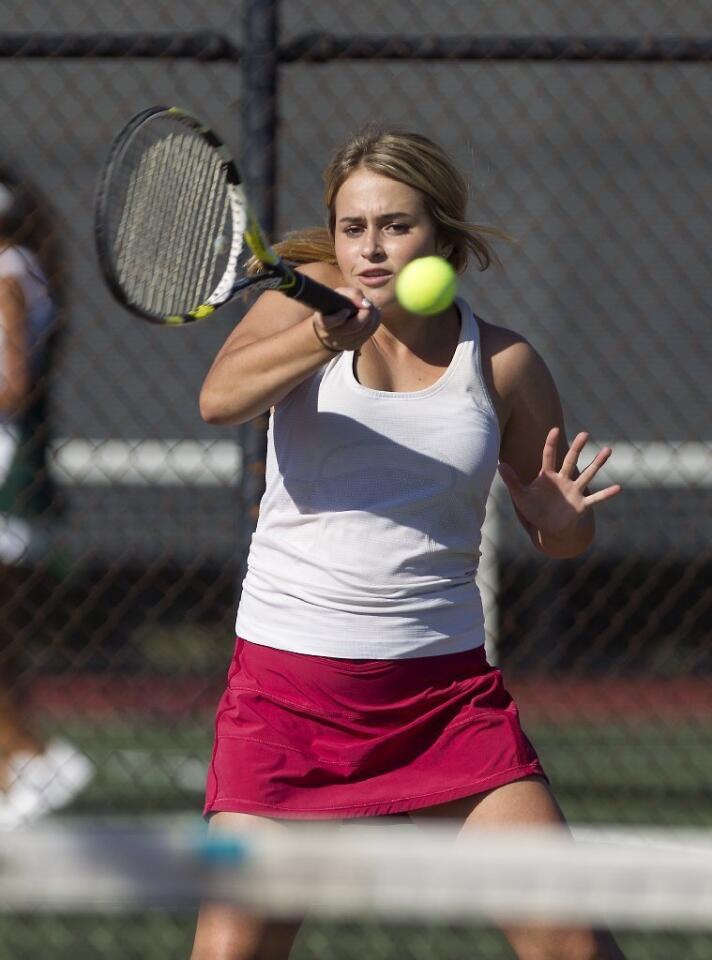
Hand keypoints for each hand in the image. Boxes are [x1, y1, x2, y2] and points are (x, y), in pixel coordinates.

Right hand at [311, 287, 379, 352]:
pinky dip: (374, 323)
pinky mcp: (352, 346)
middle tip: (369, 304)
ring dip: (373, 317)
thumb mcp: (340, 295)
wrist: (330, 325)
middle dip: (366, 313)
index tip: (346, 310)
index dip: (339, 317)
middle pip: (354, 327)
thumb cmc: (336, 306)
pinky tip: (374, 315)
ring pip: (364, 331)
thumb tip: (366, 304)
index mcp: (322, 322)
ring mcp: (341, 343)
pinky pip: (368, 334)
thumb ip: (353, 294)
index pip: (327, 323)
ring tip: (372, 307)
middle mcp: (330, 335)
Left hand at [497, 427, 621, 539]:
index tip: (554, 429)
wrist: (548, 528)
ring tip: (608, 450)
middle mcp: (563, 480)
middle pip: (571, 460)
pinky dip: (606, 494)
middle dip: (577, 448)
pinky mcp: (581, 505)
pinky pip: (595, 499)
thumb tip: (499, 465)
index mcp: (548, 476)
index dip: (551, 444)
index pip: (549, 456)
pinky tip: (618, 488)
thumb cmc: (534, 509)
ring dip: (597, 464)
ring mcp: (574, 491)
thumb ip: (511, 480)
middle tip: (585, 433)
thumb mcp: (520, 495)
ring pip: (588, 475)